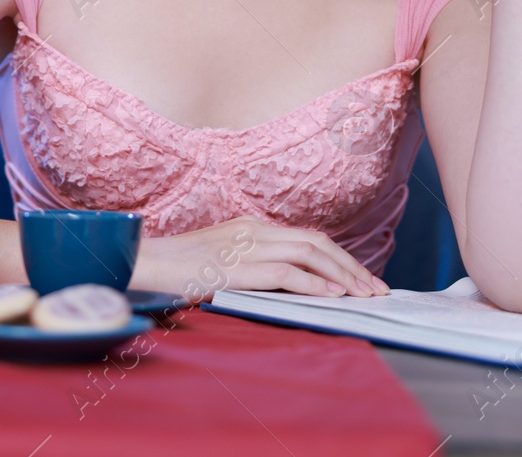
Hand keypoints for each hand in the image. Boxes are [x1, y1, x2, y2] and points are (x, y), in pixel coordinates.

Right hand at [130, 215, 388, 304]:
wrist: (145, 264)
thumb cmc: (179, 269)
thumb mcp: (222, 261)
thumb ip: (253, 266)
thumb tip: (290, 286)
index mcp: (252, 227)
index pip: (308, 238)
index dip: (340, 258)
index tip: (361, 278)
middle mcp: (254, 230)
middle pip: (317, 242)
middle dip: (351, 266)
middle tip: (376, 288)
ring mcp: (246, 245)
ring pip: (310, 254)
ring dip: (343, 275)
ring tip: (364, 294)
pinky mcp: (238, 266)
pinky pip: (287, 272)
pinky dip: (314, 283)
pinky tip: (333, 295)